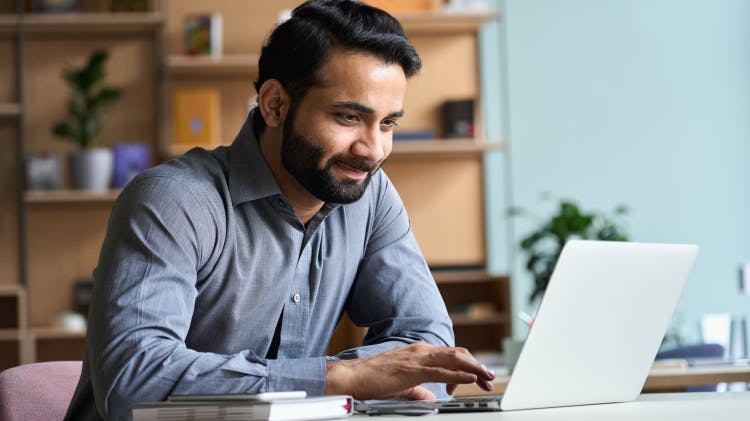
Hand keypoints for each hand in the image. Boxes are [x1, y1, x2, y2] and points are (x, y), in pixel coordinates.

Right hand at [324, 342, 494, 399]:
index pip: (450, 355)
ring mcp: (417, 358)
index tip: (477, 378)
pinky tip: (470, 378)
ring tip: (487, 376)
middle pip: (457, 354)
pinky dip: (459, 374)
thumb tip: (431, 396)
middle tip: (489, 378)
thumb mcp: (402, 385)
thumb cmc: (373, 379)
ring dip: (474, 368)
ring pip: (454, 359)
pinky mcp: (413, 369)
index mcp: (419, 352)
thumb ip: (418, 389)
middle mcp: (421, 350)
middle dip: (476, 365)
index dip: (467, 365)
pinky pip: (441, 370)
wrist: (353, 376)